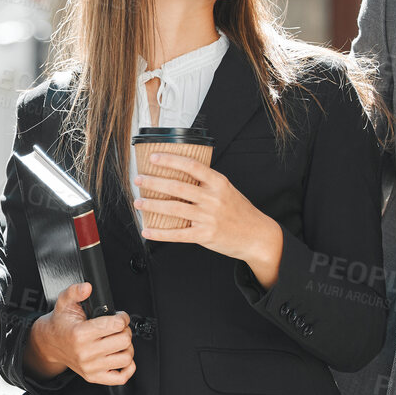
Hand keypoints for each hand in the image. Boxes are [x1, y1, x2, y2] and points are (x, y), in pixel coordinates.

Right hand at [25, 281, 134, 387]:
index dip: (122, 317)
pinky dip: (128, 368)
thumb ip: (75, 291)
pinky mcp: (94, 377)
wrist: (50, 343)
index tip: (119, 316)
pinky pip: (121, 378)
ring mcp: (90, 367)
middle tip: (118, 328)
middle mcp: (85, 353)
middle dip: (125, 331)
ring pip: (126, 358)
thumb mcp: (64, 302)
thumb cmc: (61, 323)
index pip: (116, 325)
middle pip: (124, 341)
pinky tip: (120, 356)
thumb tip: (87, 287)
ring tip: (118, 341)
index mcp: (80, 334)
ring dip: (127, 347)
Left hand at [133, 153, 284, 285]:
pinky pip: (177, 234)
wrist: (257, 236)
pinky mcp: (204, 235)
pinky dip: (159, 234)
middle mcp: (213, 198)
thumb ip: (206, 184)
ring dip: (152, 205)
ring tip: (139, 202)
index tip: (153, 158)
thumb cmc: (239, 211)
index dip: (170, 160)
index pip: (191, 166)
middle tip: (139, 180)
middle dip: (154, 182)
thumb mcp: (227, 190)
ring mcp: (208, 217)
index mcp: (219, 183)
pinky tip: (147, 231)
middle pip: (177, 187)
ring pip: (173, 209)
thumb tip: (178, 175)